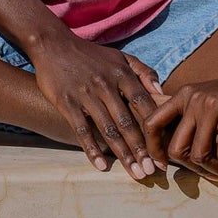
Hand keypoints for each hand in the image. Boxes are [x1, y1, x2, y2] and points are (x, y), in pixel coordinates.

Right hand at [29, 33, 167, 179]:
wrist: (52, 44)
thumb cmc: (90, 54)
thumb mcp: (120, 56)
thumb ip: (144, 71)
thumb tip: (162, 92)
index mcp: (122, 74)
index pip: (144, 105)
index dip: (156, 129)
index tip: (164, 151)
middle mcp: (106, 85)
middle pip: (129, 123)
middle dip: (142, 149)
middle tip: (152, 172)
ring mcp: (86, 95)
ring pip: (108, 129)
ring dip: (123, 154)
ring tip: (134, 173)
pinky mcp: (67, 102)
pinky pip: (82, 130)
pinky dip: (91, 149)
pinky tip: (101, 166)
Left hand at [145, 61, 217, 180]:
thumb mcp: (210, 101)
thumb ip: (193, 119)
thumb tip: (175, 151)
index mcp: (183, 95)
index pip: (152, 124)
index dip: (153, 149)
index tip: (163, 167)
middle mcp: (192, 98)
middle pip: (176, 149)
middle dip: (193, 170)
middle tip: (212, 174)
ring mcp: (211, 105)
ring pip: (199, 155)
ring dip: (216, 171)